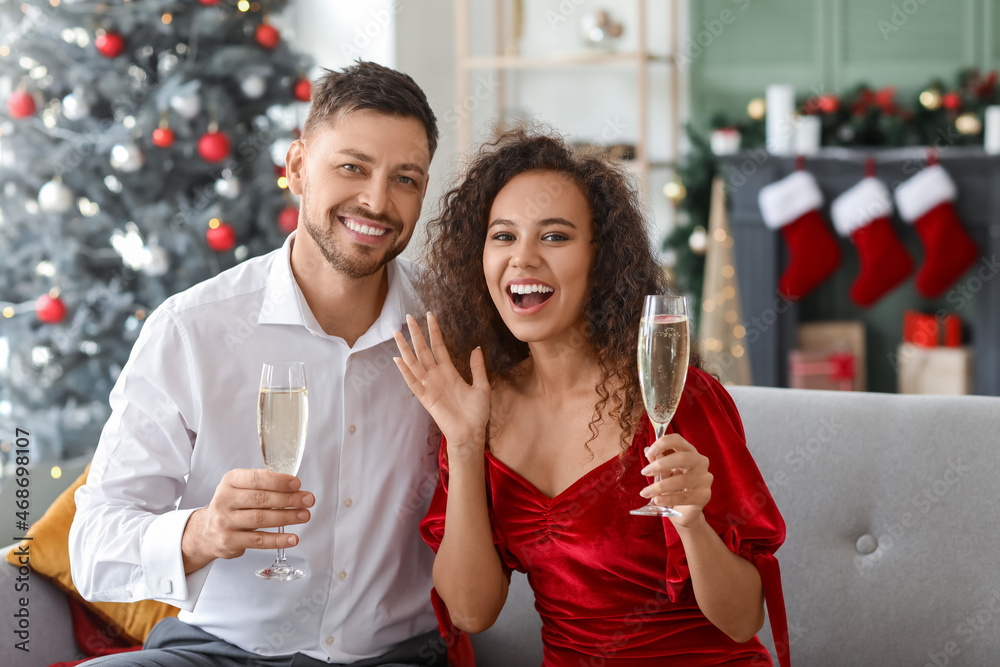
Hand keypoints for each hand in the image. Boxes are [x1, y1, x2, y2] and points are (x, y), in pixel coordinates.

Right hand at [182, 469, 313, 572]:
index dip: (278, 481)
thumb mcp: (239, 487)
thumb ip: (263, 484)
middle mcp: (225, 500)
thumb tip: (295, 487)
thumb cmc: (231, 505)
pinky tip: (293, 538)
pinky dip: (278, 540)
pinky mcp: (230, 541)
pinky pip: (259, 541)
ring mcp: (226, 522)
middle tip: (308, 500)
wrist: (205, 532)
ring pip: (261, 519)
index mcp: (230, 481)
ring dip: (287, 517)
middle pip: (261, 499)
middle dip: (289, 499)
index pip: (256, 478)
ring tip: (305, 515)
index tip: (297, 483)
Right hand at [393, 312, 490, 455]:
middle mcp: (437, 376)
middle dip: (416, 334)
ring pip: (414, 363)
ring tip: (397, 334)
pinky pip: (413, 382)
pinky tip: (397, 359)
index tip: (429, 315)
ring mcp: (429, 386)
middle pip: (423, 350)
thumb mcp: (482, 387)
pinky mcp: (425, 398)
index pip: (439, 346)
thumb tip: (476, 348)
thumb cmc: (477, 413)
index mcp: (450, 371)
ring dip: (405, 348)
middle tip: (408, 317)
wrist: (471, 433)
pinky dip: (405, 371)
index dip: (434, 331)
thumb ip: (478, 368)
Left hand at [638, 434, 711, 527]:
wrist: (684, 510)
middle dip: (661, 464)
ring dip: (660, 486)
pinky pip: (684, 497)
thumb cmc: (673, 486)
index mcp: (689, 452)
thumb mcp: (664, 472)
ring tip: (645, 492)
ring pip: (681, 480)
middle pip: (683, 457)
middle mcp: (700, 462)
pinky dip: (668, 499)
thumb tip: (648, 452)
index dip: (662, 444)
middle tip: (645, 472)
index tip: (648, 453)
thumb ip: (658, 462)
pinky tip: (657, 500)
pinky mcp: (704, 496)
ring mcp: (704, 479)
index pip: (677, 440)